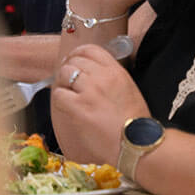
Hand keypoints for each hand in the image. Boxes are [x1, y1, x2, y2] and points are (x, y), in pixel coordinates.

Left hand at [51, 43, 150, 163]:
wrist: (135, 144)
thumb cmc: (133, 123)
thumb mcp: (128, 90)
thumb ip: (111, 78)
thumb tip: (91, 74)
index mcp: (116, 71)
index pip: (91, 49)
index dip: (78, 54)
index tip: (74, 61)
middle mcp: (103, 77)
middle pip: (75, 60)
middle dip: (68, 69)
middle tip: (67, 81)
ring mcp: (90, 91)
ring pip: (65, 73)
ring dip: (62, 83)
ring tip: (67, 94)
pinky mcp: (78, 107)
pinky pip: (59, 94)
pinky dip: (60, 99)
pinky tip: (67, 107)